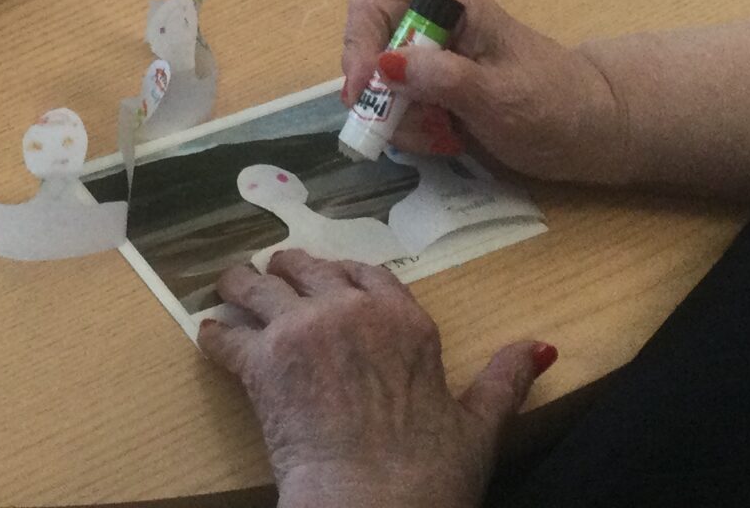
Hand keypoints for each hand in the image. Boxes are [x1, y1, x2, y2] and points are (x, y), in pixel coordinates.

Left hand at [199, 253, 550, 507]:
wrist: (375, 504)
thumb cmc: (431, 475)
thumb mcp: (480, 426)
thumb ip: (503, 380)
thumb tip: (540, 348)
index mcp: (404, 321)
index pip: (367, 272)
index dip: (342, 271)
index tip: (328, 275)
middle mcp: (350, 311)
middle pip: (306, 266)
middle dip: (286, 269)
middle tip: (273, 276)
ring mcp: (301, 330)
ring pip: (257, 285)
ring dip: (240, 285)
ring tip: (228, 288)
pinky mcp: (261, 361)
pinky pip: (225, 334)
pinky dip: (214, 335)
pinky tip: (209, 337)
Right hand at [340, 0, 628, 183]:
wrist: (592, 133)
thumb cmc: (556, 105)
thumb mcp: (501, 96)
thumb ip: (445, 78)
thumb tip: (388, 64)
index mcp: (448, 5)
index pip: (373, 5)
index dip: (359, 44)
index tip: (364, 91)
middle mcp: (432, 26)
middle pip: (366, 45)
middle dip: (377, 90)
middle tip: (402, 124)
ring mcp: (430, 61)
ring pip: (377, 85)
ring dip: (398, 117)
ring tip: (442, 135)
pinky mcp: (433, 93)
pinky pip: (397, 110)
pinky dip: (412, 130)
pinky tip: (448, 139)